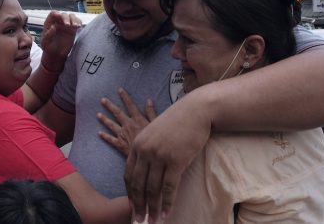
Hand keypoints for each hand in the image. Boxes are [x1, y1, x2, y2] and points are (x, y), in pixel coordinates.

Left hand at [40, 11, 80, 69]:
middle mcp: (58, 22)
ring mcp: (66, 25)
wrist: (56, 54)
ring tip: (76, 26)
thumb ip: (48, 35)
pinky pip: (77, 22)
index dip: (56, 13)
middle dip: (66, 18)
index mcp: (50, 23)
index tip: (59, 16)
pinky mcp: (73, 29)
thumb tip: (53, 27)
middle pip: (63, 14)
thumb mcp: (45, 42)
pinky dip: (79, 23)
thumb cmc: (48, 47)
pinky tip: (79, 27)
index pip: (53, 14)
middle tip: (68, 25)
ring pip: (72, 17)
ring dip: (74, 19)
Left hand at [97, 88, 156, 155]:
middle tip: (102, 99)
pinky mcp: (120, 144)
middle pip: (117, 113)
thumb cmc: (153, 140)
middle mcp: (128, 125)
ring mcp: (122, 134)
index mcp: (137, 119)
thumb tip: (149, 100)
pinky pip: (110, 139)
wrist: (146, 157)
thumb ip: (151, 112)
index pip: (130, 105)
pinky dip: (104, 136)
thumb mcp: (156, 125)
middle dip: (109, 105)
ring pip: (111, 125)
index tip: (120, 90)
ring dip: (104, 119)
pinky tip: (99, 133)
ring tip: (98, 114)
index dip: (125, 97)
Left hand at [125, 97, 210, 223]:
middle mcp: (145, 151)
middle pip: (138, 185)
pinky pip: (169, 187)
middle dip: (138, 205)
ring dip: (153, 208)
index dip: (130, 193)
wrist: (195, 111)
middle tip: (139, 220)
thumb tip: (147, 171)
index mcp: (137, 144)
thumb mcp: (154, 132)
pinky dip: (167, 203)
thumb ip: (147, 150)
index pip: (128, 174)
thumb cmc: (177, 122)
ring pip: (153, 189)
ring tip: (153, 221)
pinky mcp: (176, 161)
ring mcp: (159, 156)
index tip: (133, 205)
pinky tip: (167, 214)